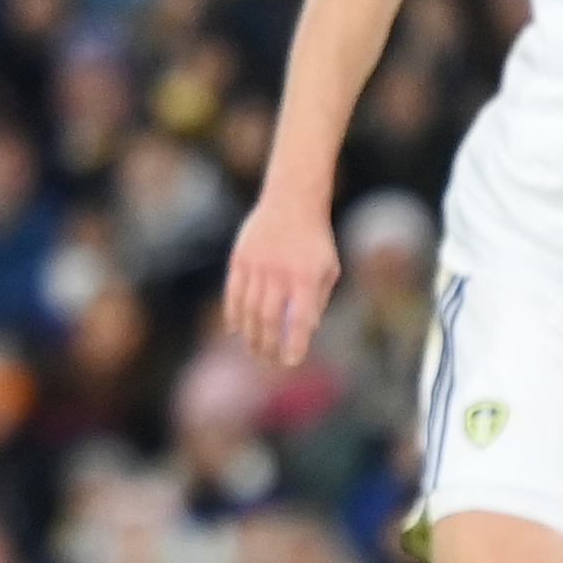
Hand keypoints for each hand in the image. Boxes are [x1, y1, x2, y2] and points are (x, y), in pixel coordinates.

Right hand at [224, 188, 340, 369]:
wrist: (292, 201)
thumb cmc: (315, 241)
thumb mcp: (328, 269)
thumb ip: (317, 300)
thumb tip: (303, 332)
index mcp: (307, 276)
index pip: (300, 319)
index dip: (295, 344)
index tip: (291, 361)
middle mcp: (280, 272)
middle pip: (270, 320)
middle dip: (268, 345)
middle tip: (269, 359)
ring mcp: (257, 265)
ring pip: (249, 310)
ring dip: (250, 335)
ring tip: (254, 349)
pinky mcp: (240, 258)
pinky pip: (234, 293)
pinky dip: (234, 315)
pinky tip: (236, 329)